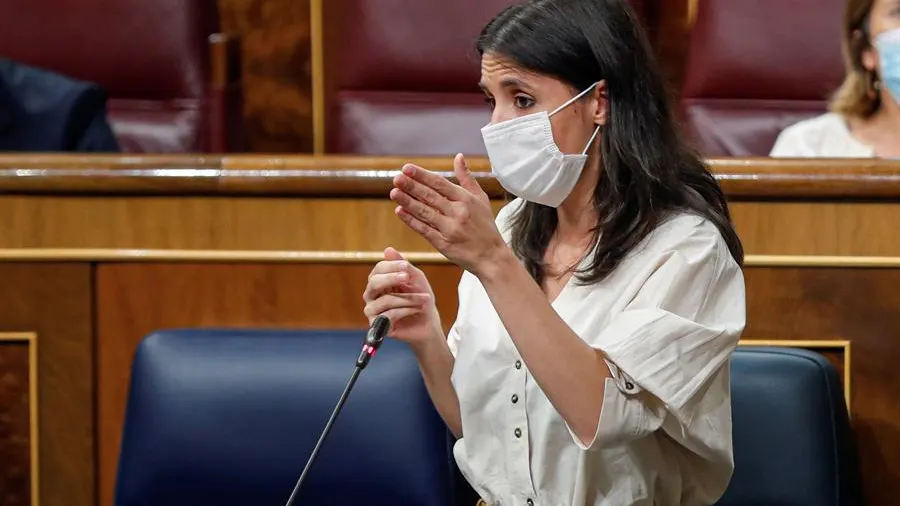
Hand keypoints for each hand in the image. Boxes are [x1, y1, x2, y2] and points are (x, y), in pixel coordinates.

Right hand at [362, 247, 442, 344]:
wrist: (428, 322)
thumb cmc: (420, 298)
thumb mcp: (416, 278)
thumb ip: (403, 265)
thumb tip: (388, 249)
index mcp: (379, 281)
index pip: (378, 269)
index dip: (392, 266)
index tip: (406, 267)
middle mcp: (371, 295)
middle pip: (374, 282)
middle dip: (392, 279)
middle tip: (407, 277)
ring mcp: (372, 310)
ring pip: (386, 300)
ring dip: (408, 299)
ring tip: (424, 299)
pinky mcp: (377, 325)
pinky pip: (389, 315)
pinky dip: (407, 310)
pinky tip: (417, 309)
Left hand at [391, 153, 508, 275]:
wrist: (491, 256)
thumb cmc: (485, 227)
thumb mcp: (481, 199)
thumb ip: (467, 178)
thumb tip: (458, 157)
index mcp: (466, 200)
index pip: (440, 183)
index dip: (422, 175)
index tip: (407, 168)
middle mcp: (458, 213)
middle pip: (430, 196)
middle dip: (411, 186)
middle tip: (396, 178)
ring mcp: (450, 229)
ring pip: (424, 212)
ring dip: (407, 202)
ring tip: (394, 192)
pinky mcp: (443, 244)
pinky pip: (424, 229)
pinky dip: (411, 220)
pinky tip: (400, 211)